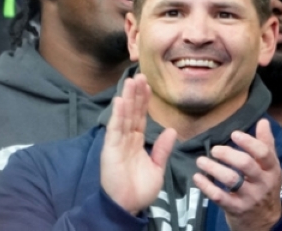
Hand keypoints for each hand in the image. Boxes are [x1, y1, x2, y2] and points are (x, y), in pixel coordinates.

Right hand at [100, 75, 176, 215]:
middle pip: (132, 112)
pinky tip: (120, 101)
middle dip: (136, 94)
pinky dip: (117, 115)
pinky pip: (115, 129)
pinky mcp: (110, 150)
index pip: (141, 117)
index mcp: (137, 142)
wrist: (128, 207)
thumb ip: (163, 149)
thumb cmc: (140, 190)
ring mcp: (117, 143)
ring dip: (127, 98)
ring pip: (123, 116)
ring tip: (131, 80)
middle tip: (141, 75)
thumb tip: (172, 130)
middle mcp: (126, 139)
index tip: (149, 84)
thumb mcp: (157, 168)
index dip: (144, 101)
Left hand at [195, 119, 281, 230]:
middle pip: (246, 165)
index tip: (234, 134)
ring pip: (230, 180)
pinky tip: (197, 178)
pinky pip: (219, 196)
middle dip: (228, 154)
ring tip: (201, 161)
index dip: (249, 142)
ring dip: (213, 168)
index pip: (263, 153)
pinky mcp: (235, 209)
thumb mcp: (271, 167)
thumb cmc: (266, 188)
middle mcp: (262, 183)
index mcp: (272, 169)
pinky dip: (206, 186)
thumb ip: (266, 144)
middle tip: (214, 149)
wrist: (265, 222)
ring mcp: (249, 197)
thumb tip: (263, 121)